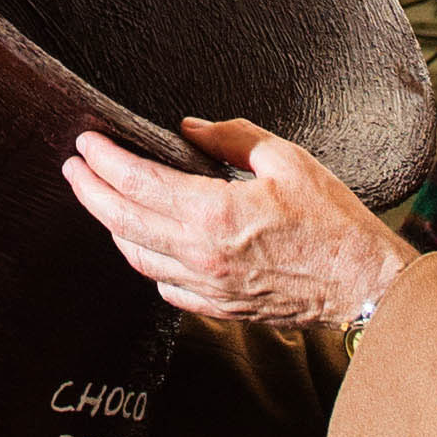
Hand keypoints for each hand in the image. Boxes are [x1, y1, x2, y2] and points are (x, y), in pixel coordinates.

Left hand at [62, 117, 414, 330]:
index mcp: (215, 214)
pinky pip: (163, 284)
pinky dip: (142, 259)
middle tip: (73, 167)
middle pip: (122, 221)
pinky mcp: (217, 308)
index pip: (138, 183)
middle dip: (91, 191)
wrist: (363, 285)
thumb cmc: (333, 222)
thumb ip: (233, 139)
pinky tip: (139, 241)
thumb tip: (190, 128)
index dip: (105, 160)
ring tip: (99, 199)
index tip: (85, 143)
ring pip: (136, 255)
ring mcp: (206, 287)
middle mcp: (201, 255)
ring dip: (110, 225)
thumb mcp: (288, 161)